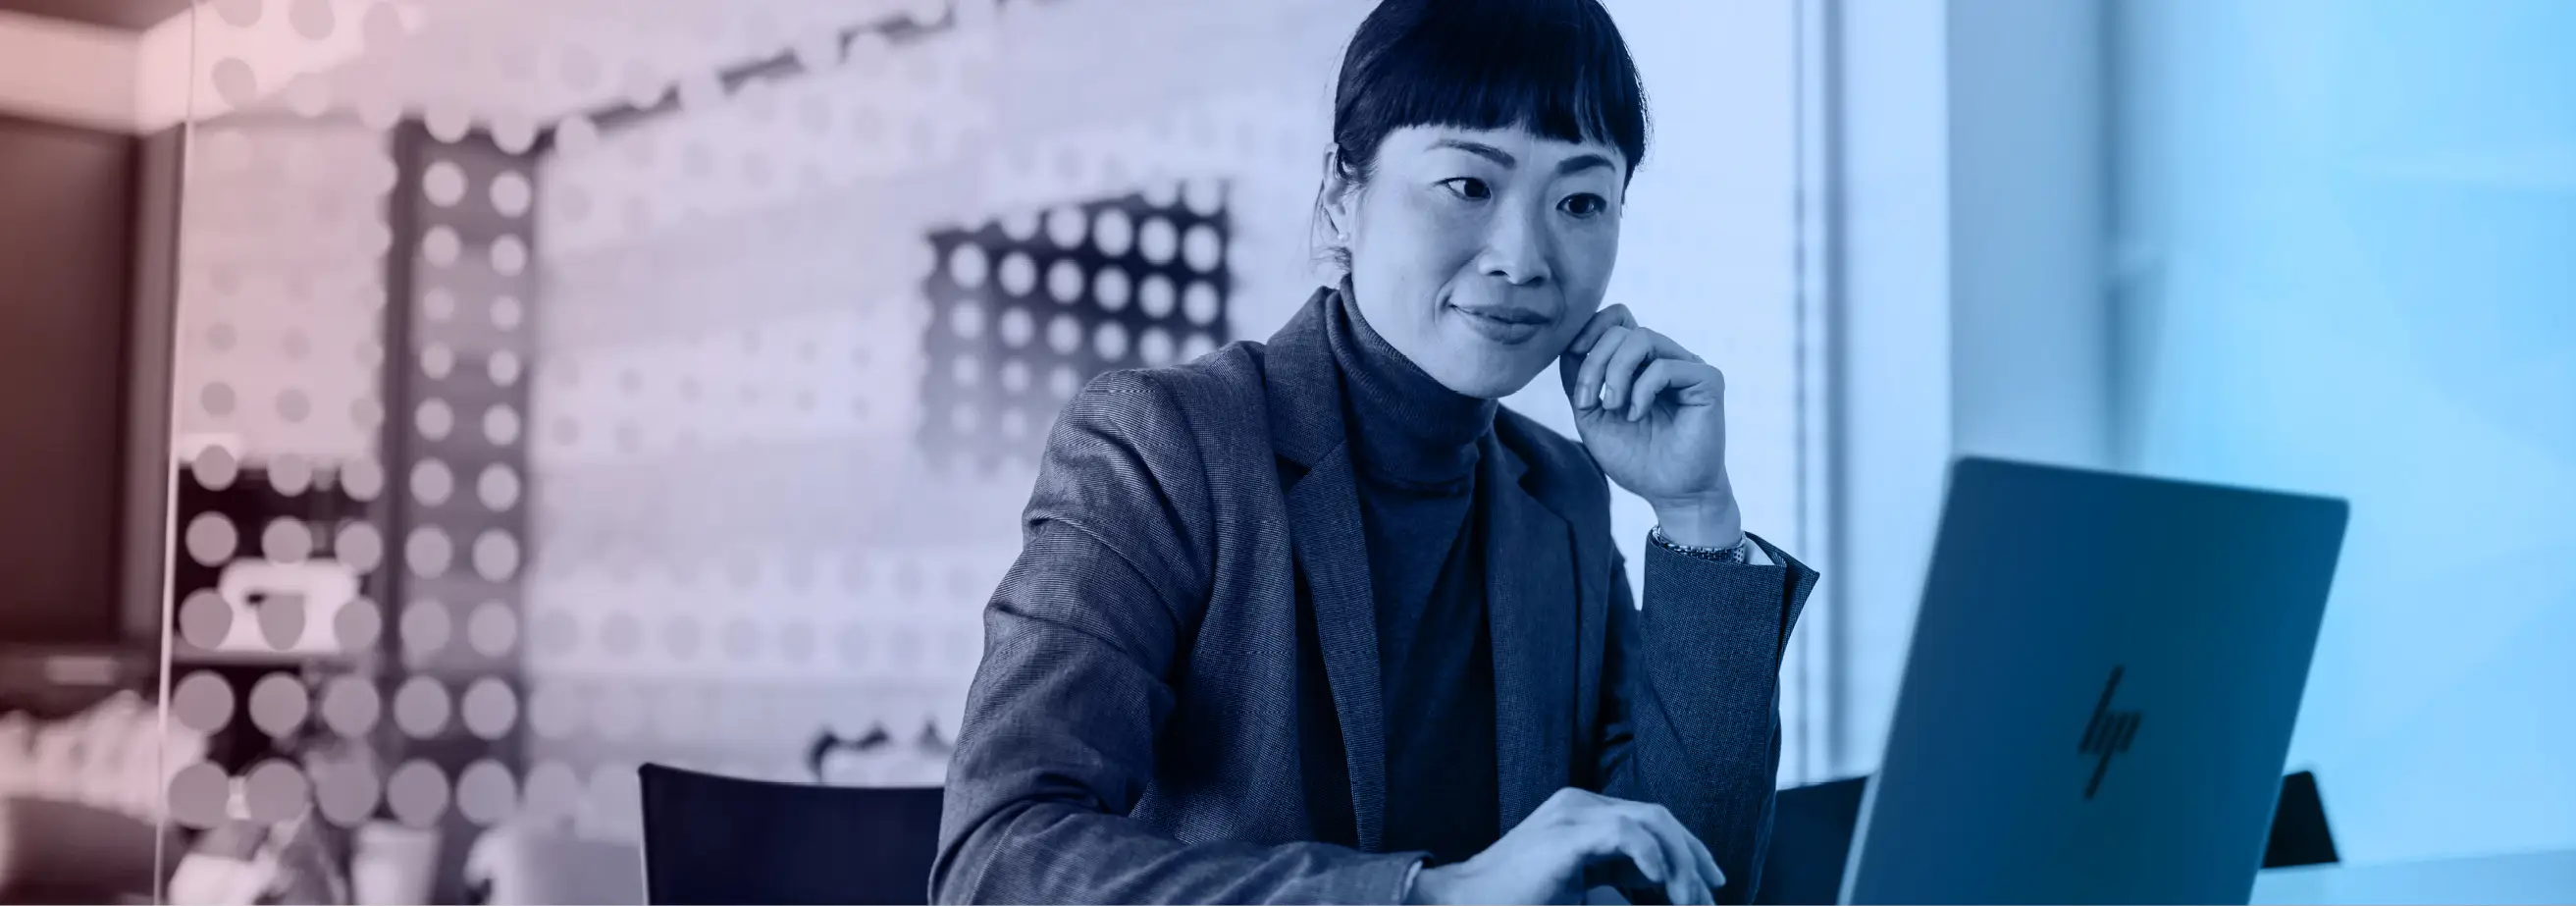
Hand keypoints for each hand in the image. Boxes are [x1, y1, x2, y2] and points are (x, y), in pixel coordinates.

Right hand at [1406, 787, 1724, 904]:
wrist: (1465, 903)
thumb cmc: (1517, 902)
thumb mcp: (1579, 887)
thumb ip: (1617, 879)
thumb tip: (1661, 888)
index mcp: (1582, 817)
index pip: (1649, 821)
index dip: (1686, 850)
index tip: (1709, 885)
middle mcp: (1580, 806)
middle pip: (1658, 816)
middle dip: (1693, 855)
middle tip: (1712, 893)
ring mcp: (1572, 814)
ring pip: (1651, 822)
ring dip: (1680, 863)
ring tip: (1691, 901)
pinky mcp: (1567, 833)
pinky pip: (1627, 835)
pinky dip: (1654, 860)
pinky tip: (1663, 889)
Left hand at [1558, 305, 1741, 546]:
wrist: (1670, 493)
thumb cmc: (1636, 459)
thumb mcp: (1592, 416)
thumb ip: (1580, 379)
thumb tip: (1570, 342)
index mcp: (1641, 363)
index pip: (1617, 319)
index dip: (1591, 328)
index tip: (1574, 354)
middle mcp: (1666, 358)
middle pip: (1622, 330)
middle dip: (1595, 362)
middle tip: (1589, 401)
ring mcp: (1687, 366)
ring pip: (1642, 338)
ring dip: (1615, 373)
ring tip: (1614, 407)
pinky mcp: (1707, 380)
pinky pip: (1665, 366)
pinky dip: (1642, 390)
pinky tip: (1637, 415)